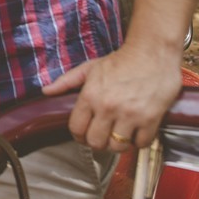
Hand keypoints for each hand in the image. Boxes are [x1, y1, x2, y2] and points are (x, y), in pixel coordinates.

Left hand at [42, 37, 181, 151]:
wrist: (152, 53)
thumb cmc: (121, 60)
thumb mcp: (90, 67)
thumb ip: (66, 81)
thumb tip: (46, 91)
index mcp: (90, 95)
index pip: (76, 128)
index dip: (78, 135)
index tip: (84, 134)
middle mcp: (108, 107)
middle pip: (95, 142)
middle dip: (97, 142)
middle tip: (103, 136)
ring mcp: (130, 114)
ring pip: (117, 146)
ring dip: (118, 144)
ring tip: (119, 134)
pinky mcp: (150, 119)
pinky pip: (141, 143)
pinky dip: (138, 142)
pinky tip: (137, 132)